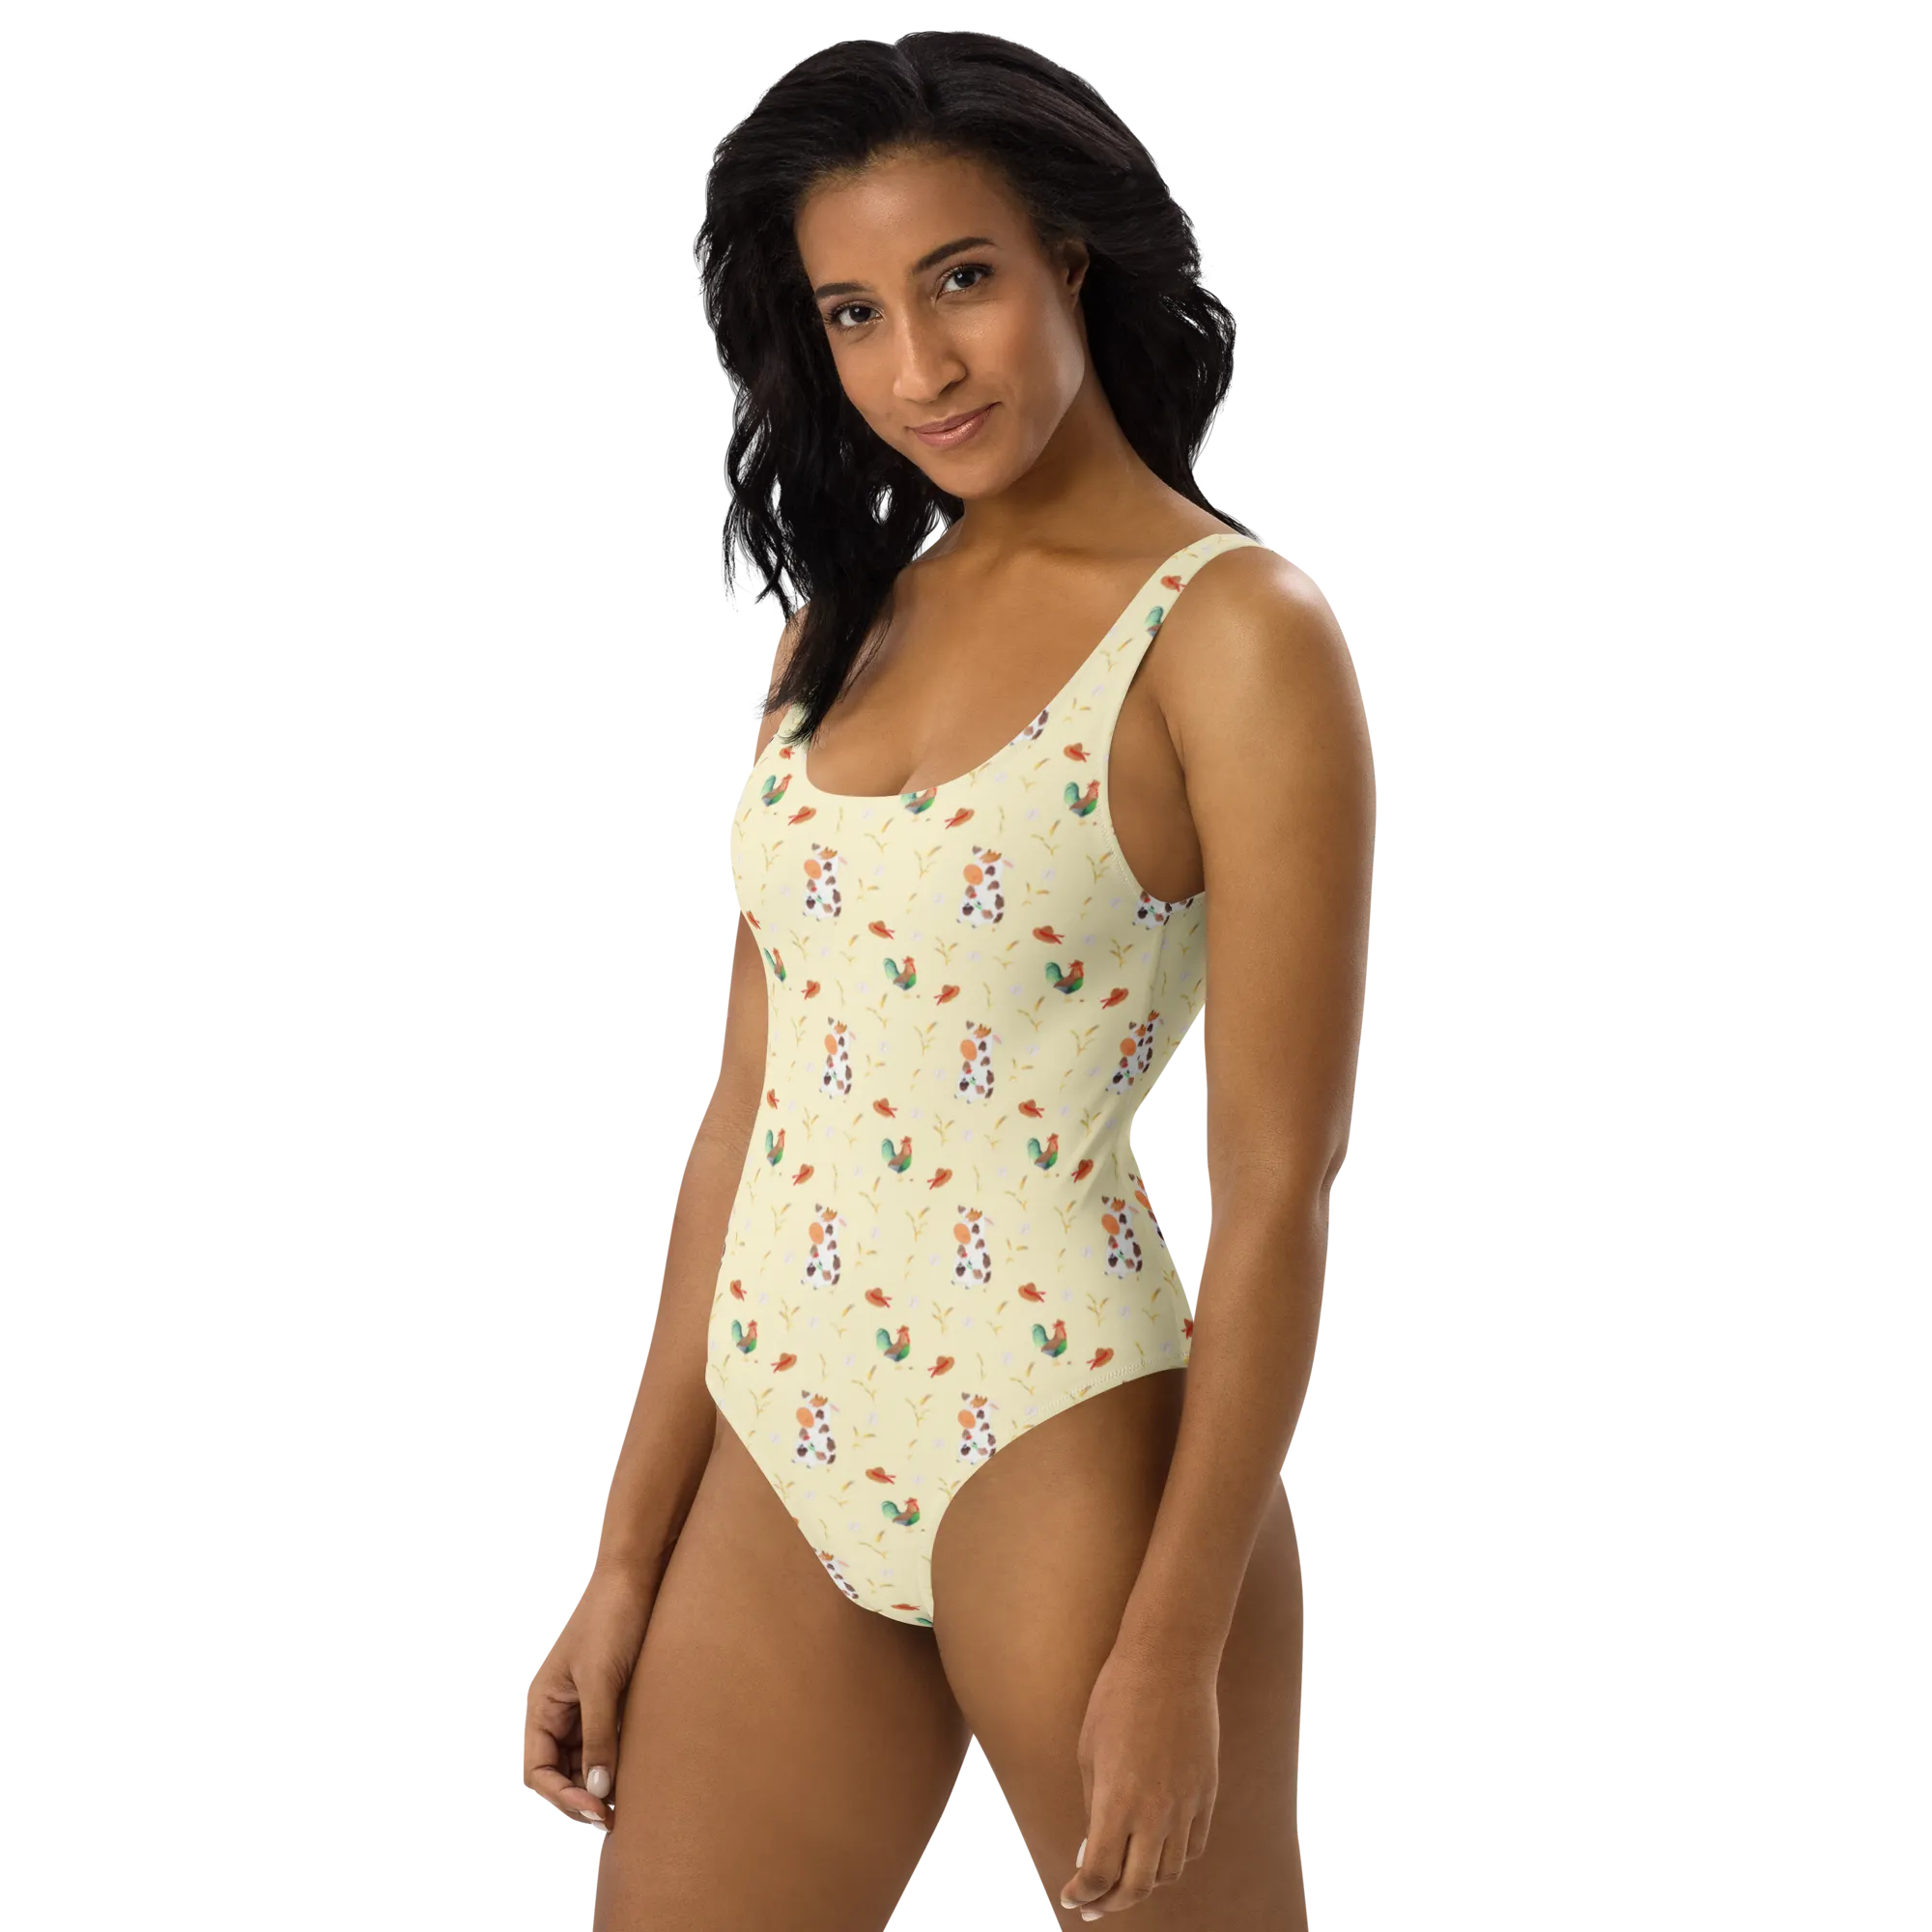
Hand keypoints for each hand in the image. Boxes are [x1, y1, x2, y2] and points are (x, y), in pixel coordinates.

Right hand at [521, 1560, 660, 1829]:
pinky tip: (637, 1776)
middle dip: (582, 1796)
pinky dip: (617, 1761)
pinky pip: (608, 1741)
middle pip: (561, 1771)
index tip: (597, 1809)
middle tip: (615, 1817)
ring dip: (600, 1783)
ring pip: (585, 1760)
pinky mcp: (612, 1699)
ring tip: (627, 1804)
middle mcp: (559, 1710)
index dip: (562, 1795)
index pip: (539, 1768)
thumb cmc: (612, 1620)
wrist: (638, 1575)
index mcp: (543, 1705)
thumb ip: (599, 1736)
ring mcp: (586, 1705)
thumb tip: (599, 1791)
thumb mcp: (602, 1681)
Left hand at [1059, 1643, 1219, 1918]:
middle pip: (1137, 1886)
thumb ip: (1094, 1808)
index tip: (1070, 1897)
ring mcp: (1187, 1804)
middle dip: (1110, 1903)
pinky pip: (1193, 1845)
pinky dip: (1173, 1859)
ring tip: (1123, 1875)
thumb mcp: (1089, 1753)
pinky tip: (1156, 1850)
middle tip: (1092, 1904)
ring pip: (1169, 1871)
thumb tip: (1093, 1849)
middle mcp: (1155, 1812)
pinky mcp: (1207, 1792)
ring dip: (1143, 1881)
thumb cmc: (1116, 1700)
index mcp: (1116, 1801)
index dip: (1082, 1893)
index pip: (1099, 1874)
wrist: (1169, 1662)